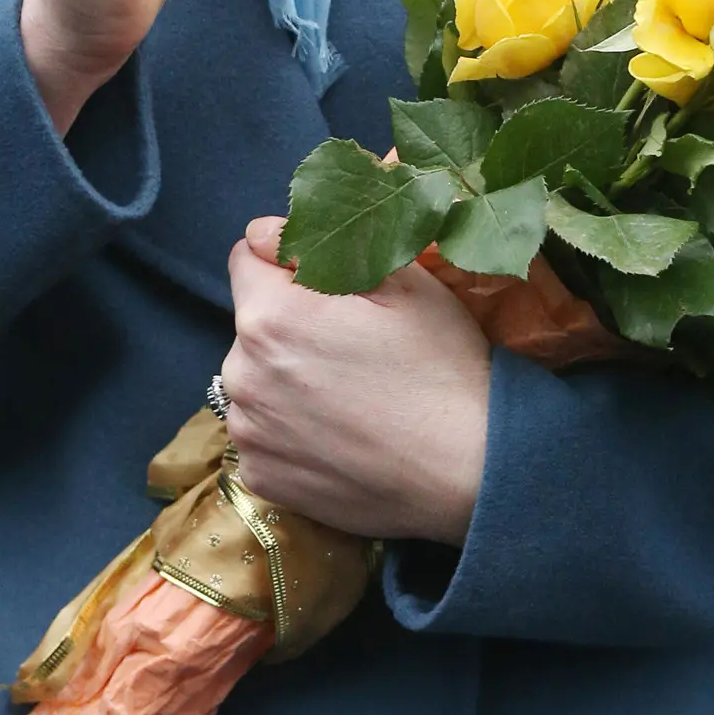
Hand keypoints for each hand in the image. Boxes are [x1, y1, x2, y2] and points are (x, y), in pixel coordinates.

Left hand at [222, 218, 491, 547]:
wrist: (471, 471)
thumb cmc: (441, 365)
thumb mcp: (399, 281)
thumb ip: (319, 247)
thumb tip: (260, 234)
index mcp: (269, 315)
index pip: (245, 259)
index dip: (289, 266)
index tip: (331, 289)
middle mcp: (242, 375)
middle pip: (252, 323)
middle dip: (289, 323)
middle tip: (353, 345)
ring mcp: (250, 434)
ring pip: (256, 380)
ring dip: (285, 379)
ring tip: (350, 396)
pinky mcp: (264, 480)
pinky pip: (265, 435)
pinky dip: (291, 431)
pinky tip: (341, 436)